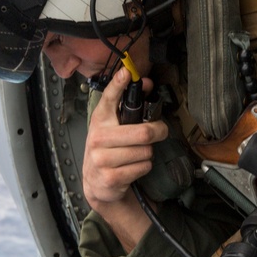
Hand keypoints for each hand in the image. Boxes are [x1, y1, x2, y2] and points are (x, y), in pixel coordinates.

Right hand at [82, 67, 167, 249]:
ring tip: (136, 155)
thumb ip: (129, 106)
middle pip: (143, 132)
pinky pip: (142, 167)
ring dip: (147, 154)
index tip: (127, 73)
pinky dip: (143, 167)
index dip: (119, 84)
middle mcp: (98, 137)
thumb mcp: (114, 127)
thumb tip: (147, 82)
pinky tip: (132, 168)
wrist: (97, 184)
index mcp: (100, 120)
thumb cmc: (109, 150)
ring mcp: (102, 159)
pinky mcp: (110, 177)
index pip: (109, 98)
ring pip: (145, 151)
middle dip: (158, 132)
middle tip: (159, 132)